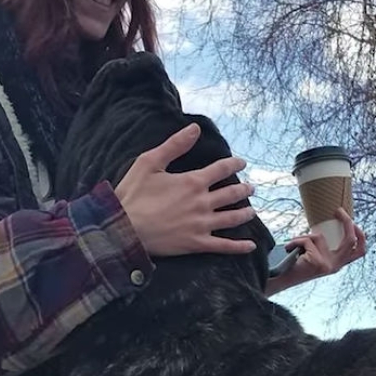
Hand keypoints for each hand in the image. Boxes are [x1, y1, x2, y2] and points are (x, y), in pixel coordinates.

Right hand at [114, 123, 256, 256]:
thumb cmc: (133, 195)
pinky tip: (251, 246)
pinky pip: (223, 246)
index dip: (234, 164)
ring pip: (232, 218)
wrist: (123, 229)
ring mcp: (201, 224)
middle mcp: (202, 203)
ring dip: (245, 214)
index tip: (242, 162)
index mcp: (192, 182)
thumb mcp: (149, 163)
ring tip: (252, 211)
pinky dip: (239, 247)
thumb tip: (194, 128)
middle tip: (251, 188)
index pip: (221, 169)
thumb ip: (174, 145)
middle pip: (231, 194)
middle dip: (243, 189)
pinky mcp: (196, 244)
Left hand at [266, 207, 366, 295]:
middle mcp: (336, 266)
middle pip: (350, 240)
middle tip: (338, 210)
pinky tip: (289, 248)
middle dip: (347, 222)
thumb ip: (326, 244)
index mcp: (338, 263)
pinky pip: (307, 241)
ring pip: (319, 236)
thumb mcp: (317, 254)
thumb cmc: (298, 263)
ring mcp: (327, 265)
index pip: (359, 250)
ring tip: (294, 244)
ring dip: (304, 236)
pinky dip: (295, 241)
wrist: (283, 279)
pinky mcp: (317, 262)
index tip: (352, 221)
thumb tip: (333, 222)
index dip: (360, 235)